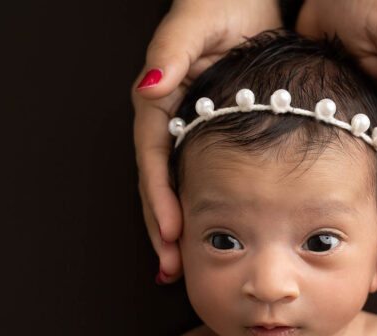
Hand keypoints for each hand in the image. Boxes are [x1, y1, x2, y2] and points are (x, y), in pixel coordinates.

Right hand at [133, 0, 280, 282]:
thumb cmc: (225, 2)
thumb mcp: (197, 22)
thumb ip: (172, 53)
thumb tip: (151, 88)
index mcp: (161, 98)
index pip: (153, 158)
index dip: (160, 198)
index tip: (170, 235)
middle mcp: (169, 117)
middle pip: (159, 182)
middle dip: (162, 228)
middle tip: (170, 269)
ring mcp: (189, 127)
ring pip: (178, 186)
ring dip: (176, 227)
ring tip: (180, 266)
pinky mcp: (211, 131)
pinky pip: (202, 177)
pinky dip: (204, 207)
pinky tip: (212, 233)